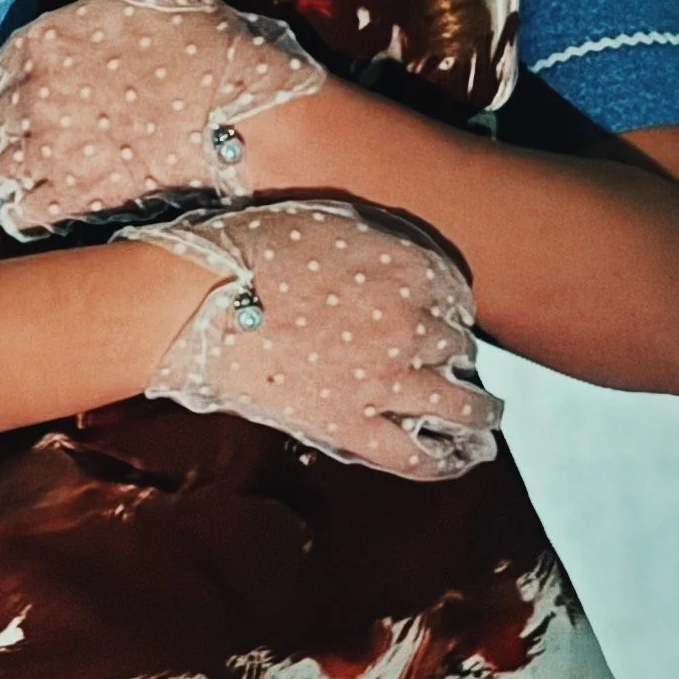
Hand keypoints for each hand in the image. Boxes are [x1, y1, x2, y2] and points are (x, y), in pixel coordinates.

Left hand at [0, 0, 323, 234]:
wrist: (242, 109)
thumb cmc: (197, 38)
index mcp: (42, 40)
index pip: (0, 69)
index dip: (23, 78)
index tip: (47, 86)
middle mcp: (34, 95)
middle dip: (19, 123)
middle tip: (53, 126)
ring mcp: (51, 150)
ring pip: (2, 167)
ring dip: (20, 167)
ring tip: (50, 165)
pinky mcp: (75, 197)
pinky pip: (24, 213)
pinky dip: (30, 210)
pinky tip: (51, 201)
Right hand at [124, 197, 500, 480]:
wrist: (194, 302)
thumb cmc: (243, 248)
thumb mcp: (316, 219)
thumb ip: (371, 239)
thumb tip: (396, 260)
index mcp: (403, 266)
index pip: (455, 288)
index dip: (450, 299)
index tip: (443, 307)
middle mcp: (409, 324)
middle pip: (458, 343)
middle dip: (454, 347)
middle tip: (447, 354)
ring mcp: (387, 382)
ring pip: (460, 405)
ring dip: (479, 408)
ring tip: (484, 412)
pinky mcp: (356, 427)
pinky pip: (420, 456)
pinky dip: (448, 459)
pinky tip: (461, 455)